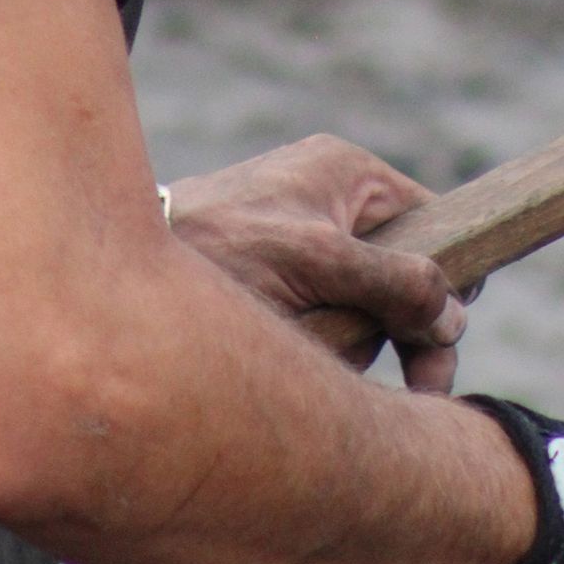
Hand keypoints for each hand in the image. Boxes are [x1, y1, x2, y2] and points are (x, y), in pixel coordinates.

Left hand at [161, 135, 467, 391]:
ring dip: (355, 346)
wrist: (110, 272)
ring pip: (363, 308)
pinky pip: (321, 322)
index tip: (449, 335)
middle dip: (405, 332)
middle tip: (421, 389)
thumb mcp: (319, 261)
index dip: (448, 281)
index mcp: (347, 174)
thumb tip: (453, 313)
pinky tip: (297, 364)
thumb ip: (393, 283)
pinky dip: (317, 349)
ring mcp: (299, 240)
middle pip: (403, 275)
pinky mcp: (272, 278)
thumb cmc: (218, 250)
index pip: (432, 221)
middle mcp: (327, 200)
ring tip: (320, 357)